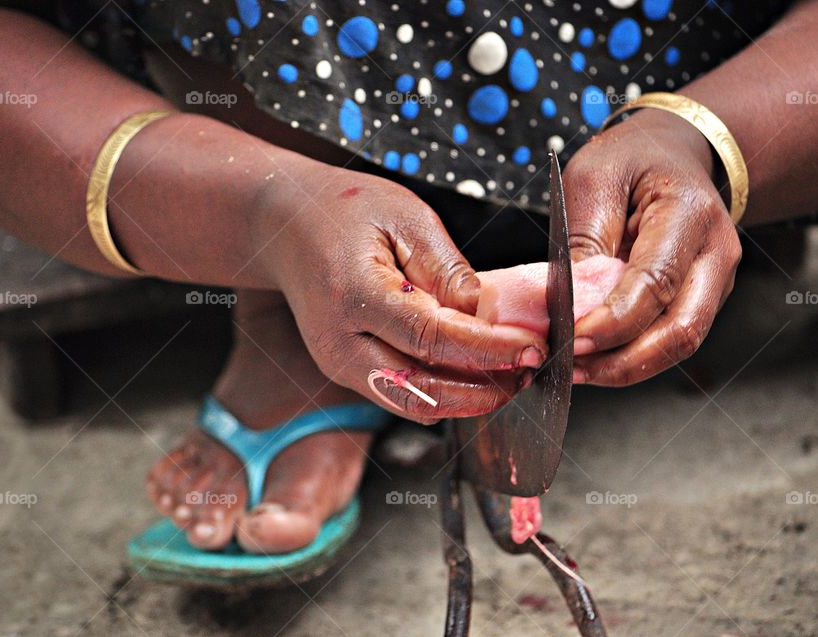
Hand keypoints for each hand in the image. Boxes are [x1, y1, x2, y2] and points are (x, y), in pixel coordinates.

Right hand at [256, 166, 547, 423]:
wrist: (286, 226)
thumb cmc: (343, 211)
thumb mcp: (406, 218)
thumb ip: (449, 271)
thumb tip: (490, 319)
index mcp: (353, 294)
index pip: (431, 338)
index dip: (488, 350)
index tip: (532, 348)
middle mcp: (338, 342)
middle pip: (420, 390)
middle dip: (484, 390)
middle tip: (530, 370)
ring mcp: (337, 364)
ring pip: (413, 403)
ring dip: (467, 398)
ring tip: (511, 374)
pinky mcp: (345, 372)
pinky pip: (402, 394)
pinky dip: (444, 391)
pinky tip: (476, 373)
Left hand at [564, 108, 742, 385]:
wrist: (671, 154)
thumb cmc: (630, 160)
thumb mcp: (593, 178)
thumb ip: (583, 239)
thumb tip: (567, 305)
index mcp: (690, 214)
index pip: (656, 282)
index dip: (614, 321)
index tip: (572, 340)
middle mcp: (715, 253)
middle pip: (681, 329)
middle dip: (623, 361)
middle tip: (571, 369)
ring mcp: (713, 282)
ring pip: (678, 344)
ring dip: (625, 368)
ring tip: (576, 372)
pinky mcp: (699, 299)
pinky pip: (667, 338)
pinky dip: (631, 356)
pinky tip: (594, 360)